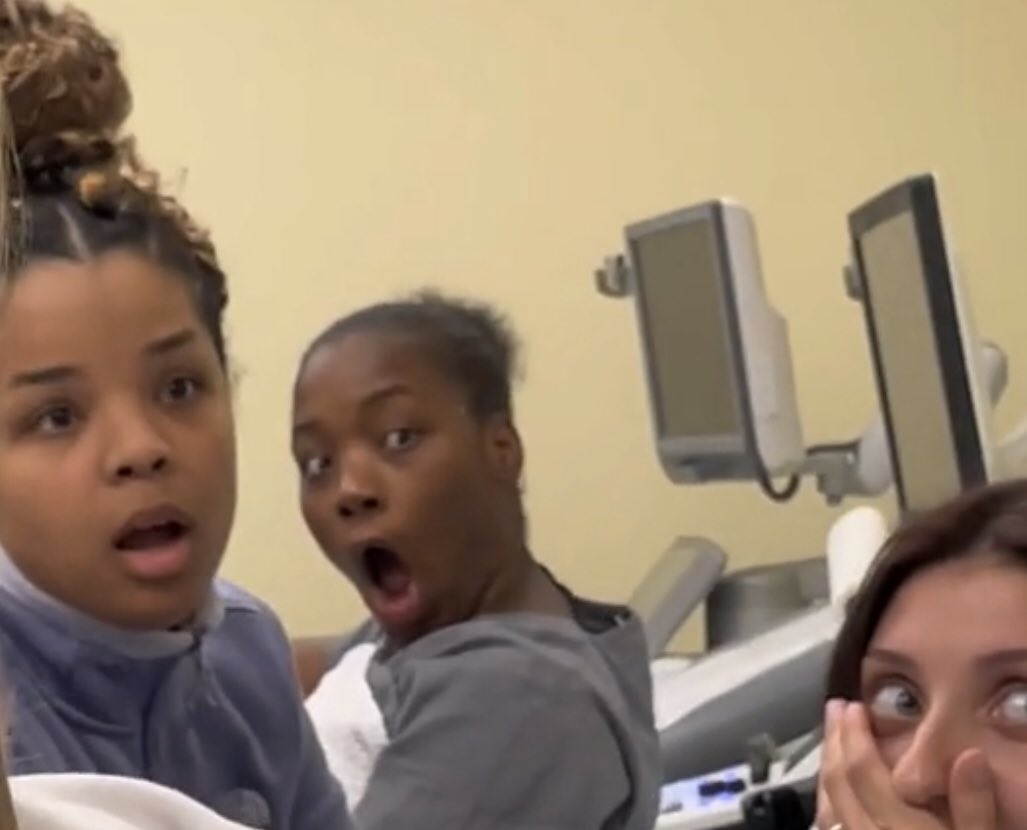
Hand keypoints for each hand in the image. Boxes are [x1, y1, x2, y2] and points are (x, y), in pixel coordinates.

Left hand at [818, 699, 996, 829]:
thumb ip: (974, 807)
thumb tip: (971, 756)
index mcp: (897, 825)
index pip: (862, 770)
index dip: (854, 735)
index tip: (853, 706)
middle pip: (837, 780)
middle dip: (835, 739)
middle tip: (835, 709)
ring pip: (827, 801)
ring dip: (827, 764)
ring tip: (831, 737)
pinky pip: (828, 823)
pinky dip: (826, 797)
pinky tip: (832, 788)